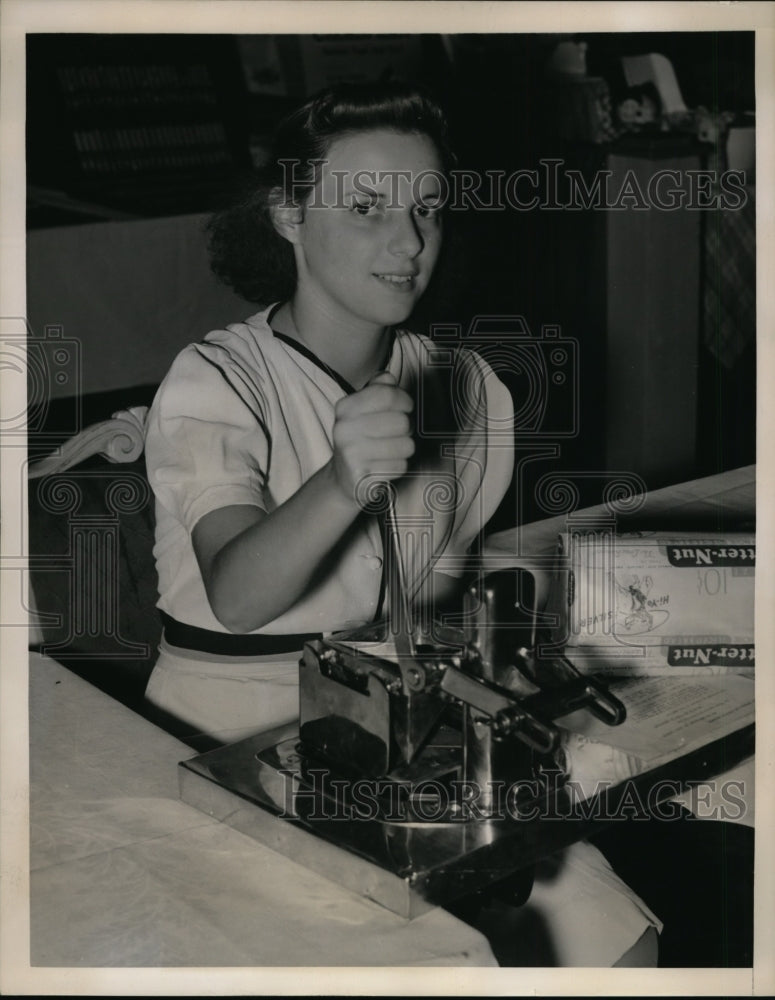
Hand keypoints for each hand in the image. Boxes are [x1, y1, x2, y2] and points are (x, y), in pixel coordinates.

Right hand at [331, 371, 414, 504]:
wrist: (343, 477)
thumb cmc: (361, 437)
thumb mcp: (363, 408)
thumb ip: (378, 388)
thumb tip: (389, 379)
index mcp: (345, 407)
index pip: (387, 394)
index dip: (405, 400)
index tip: (405, 407)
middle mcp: (345, 429)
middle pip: (402, 421)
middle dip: (407, 428)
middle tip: (397, 433)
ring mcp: (352, 454)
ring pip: (406, 445)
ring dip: (405, 448)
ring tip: (391, 449)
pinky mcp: (363, 477)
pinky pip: (401, 466)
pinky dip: (398, 466)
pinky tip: (385, 464)